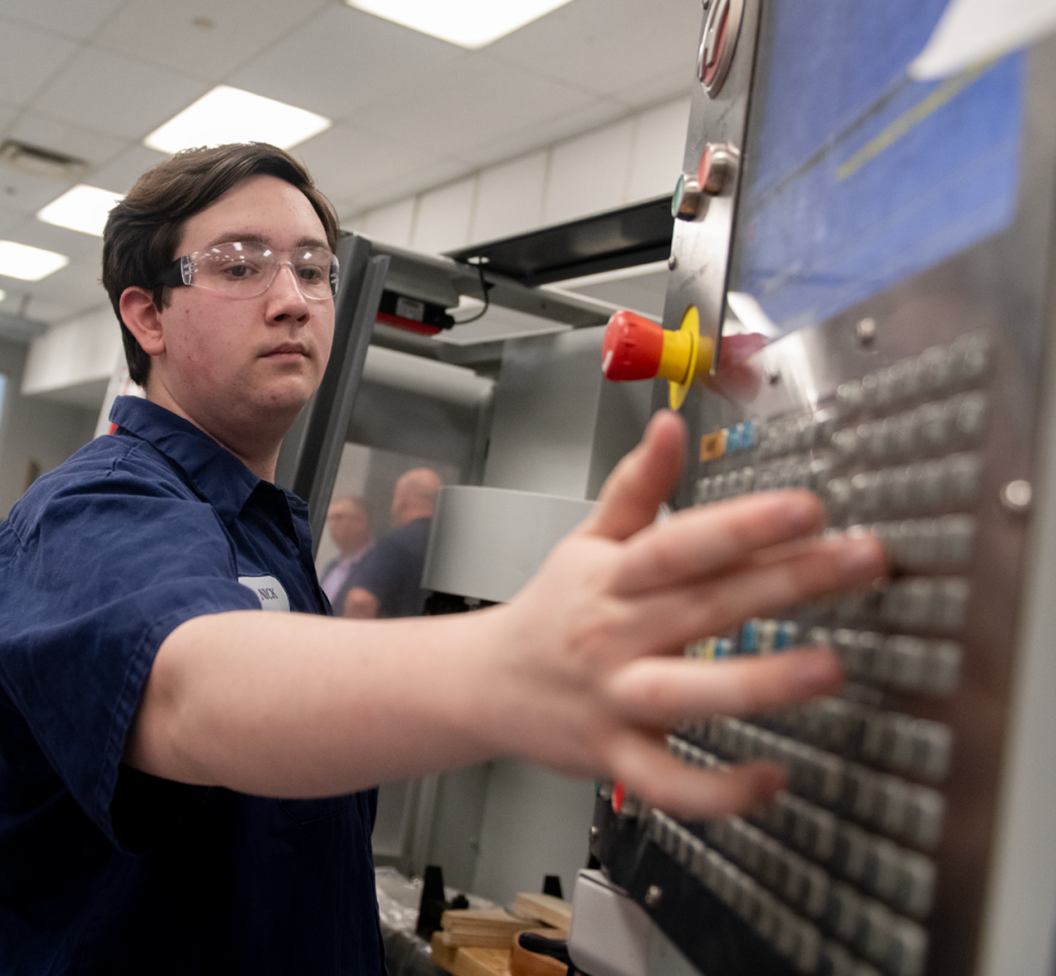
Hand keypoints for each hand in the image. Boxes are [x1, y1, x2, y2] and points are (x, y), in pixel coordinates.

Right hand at [497, 410, 887, 819]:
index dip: (742, 524)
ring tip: (827, 669)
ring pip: (685, 695)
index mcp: (613, 577)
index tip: (809, 507)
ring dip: (757, 684)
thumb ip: (638, 487)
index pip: (680, 544)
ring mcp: (614, 699)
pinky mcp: (616, 758)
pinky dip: (717, 791)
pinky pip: (667, 783)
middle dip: (788, 581)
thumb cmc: (552, 611)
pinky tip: (773, 780)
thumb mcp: (587, 540)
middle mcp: (615, 635)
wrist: (485, 686)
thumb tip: (671, 423)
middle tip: (863, 559)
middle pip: (705, 605)